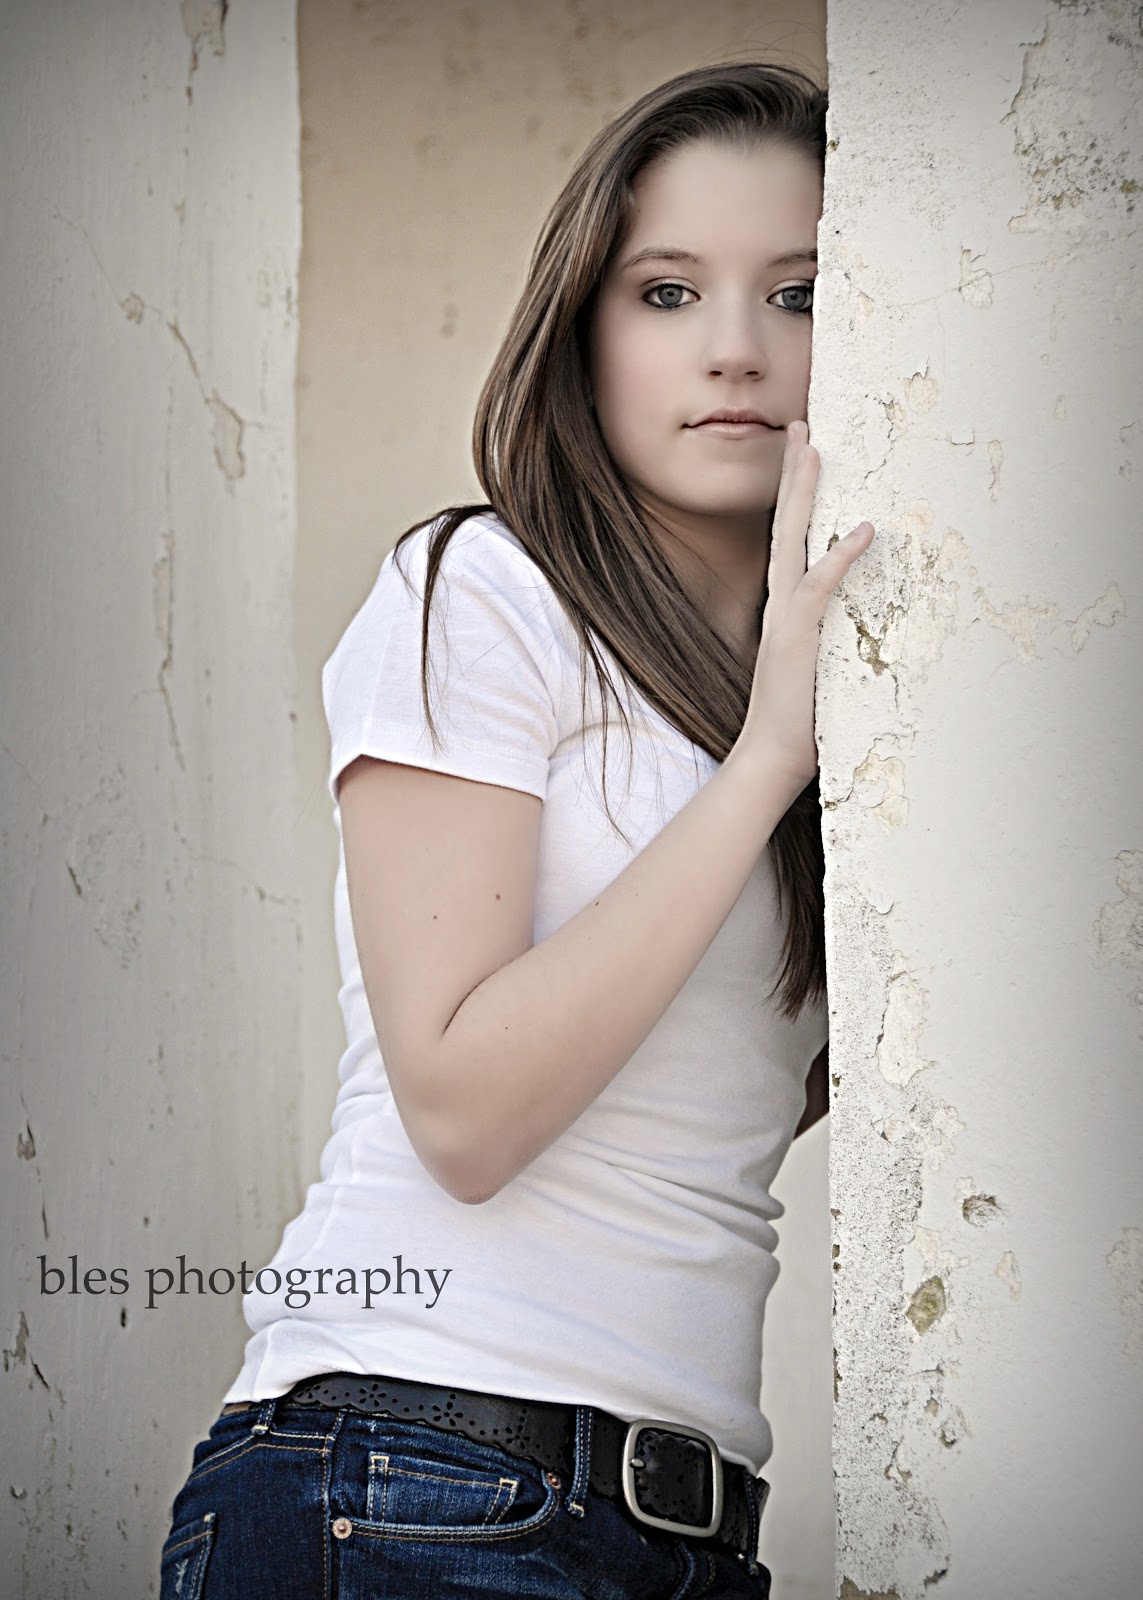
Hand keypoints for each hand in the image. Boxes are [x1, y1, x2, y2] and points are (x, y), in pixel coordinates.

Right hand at [736, 420, 873, 789]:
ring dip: (803, 493)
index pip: (791, 538)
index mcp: (786, 606)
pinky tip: (865, 530)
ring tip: (813, 448)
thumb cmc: (801, 717)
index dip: (797, 496)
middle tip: (801, 427)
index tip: (805, 455)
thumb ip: (836, 636)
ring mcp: (786, 616)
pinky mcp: (796, 635)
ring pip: (793, 539)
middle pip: (786, 523)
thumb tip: (865, 622)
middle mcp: (781, 601)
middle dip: (794, 474)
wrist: (771, 753)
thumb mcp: (821, 665)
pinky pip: (819, 586)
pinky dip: (842, 556)